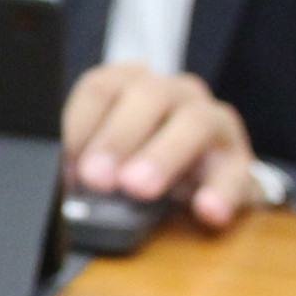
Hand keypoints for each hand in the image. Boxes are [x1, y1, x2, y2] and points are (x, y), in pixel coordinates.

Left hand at [63, 61, 265, 229]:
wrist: (201, 181)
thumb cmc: (138, 161)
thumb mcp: (105, 157)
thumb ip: (82, 162)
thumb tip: (56, 187)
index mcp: (130, 84)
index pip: (100, 89)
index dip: (77, 124)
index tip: (60, 159)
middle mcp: (174, 93)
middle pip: (147, 97)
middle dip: (117, 137)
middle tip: (95, 177)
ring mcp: (211, 121)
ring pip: (195, 123)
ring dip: (163, 156)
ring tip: (138, 188)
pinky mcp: (239, 160)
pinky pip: (236, 172)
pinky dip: (221, 192)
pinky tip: (206, 210)